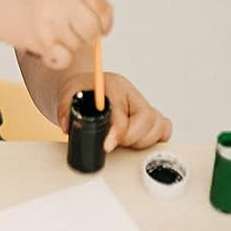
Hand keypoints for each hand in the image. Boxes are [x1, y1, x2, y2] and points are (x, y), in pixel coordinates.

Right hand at [0, 0, 111, 71]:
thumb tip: (106, 14)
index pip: (100, 3)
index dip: (105, 19)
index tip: (103, 26)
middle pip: (93, 27)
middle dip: (89, 33)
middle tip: (75, 31)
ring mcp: (49, 19)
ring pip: (78, 44)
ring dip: (68, 43)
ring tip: (49, 31)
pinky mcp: (38, 41)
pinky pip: (63, 58)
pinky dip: (58, 57)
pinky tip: (47, 48)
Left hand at [57, 72, 172, 152]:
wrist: (87, 88)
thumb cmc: (81, 90)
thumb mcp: (67, 95)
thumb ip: (66, 109)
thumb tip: (68, 127)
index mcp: (114, 85)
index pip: (123, 110)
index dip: (118, 131)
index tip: (108, 146)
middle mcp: (132, 94)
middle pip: (147, 118)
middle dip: (131, 138)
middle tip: (113, 144)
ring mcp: (143, 105)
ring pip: (158, 124)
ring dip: (143, 140)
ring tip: (124, 142)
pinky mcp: (150, 117)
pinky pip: (164, 128)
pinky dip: (155, 139)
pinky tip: (138, 141)